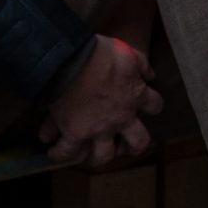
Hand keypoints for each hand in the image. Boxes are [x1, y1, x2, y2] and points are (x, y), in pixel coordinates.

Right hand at [39, 35, 162, 167]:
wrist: (69, 61)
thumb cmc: (98, 53)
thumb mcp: (126, 51)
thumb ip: (140, 63)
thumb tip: (149, 75)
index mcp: (135, 96)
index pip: (155, 105)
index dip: (152, 105)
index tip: (145, 104)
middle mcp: (121, 118)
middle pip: (138, 142)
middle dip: (133, 145)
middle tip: (125, 143)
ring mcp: (98, 129)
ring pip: (103, 156)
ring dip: (97, 155)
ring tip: (89, 152)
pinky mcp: (74, 133)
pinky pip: (67, 151)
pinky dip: (58, 153)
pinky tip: (53, 151)